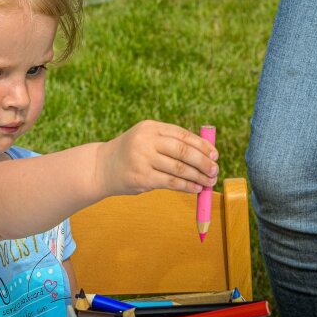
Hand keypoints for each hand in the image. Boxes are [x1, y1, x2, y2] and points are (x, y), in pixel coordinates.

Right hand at [94, 120, 218, 195]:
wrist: (101, 167)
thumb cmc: (131, 154)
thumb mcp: (146, 139)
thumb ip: (170, 143)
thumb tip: (206, 154)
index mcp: (151, 127)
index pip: (182, 135)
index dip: (202, 145)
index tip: (215, 155)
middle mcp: (146, 140)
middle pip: (183, 151)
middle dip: (203, 162)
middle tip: (215, 170)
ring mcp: (142, 159)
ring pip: (179, 168)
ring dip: (198, 177)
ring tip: (209, 182)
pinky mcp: (141, 177)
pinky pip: (171, 182)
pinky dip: (187, 186)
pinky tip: (196, 189)